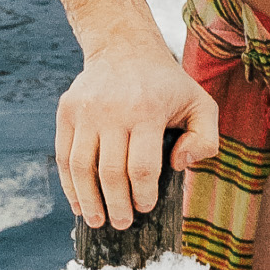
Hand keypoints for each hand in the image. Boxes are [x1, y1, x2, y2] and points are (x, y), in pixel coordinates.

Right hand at [56, 45, 219, 232]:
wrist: (124, 46)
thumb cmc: (167, 84)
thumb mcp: (200, 103)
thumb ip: (206, 138)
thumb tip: (179, 164)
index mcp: (147, 110)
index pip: (142, 167)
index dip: (143, 196)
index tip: (146, 207)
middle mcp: (113, 109)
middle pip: (110, 173)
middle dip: (116, 206)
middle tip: (123, 223)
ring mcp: (86, 110)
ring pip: (81, 168)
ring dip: (89, 201)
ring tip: (98, 221)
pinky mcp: (67, 110)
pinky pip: (64, 156)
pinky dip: (69, 185)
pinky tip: (79, 203)